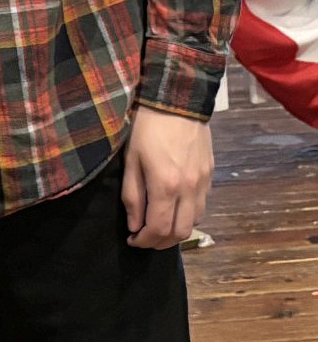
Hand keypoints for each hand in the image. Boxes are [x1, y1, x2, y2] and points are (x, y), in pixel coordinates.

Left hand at [121, 105, 212, 249]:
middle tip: (144, 238)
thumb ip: (133, 195)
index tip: (132, 239)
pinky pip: (202, 206)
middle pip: (180, 233)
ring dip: (176, 231)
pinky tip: (174, 207)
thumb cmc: (146, 126)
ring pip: (195, 222)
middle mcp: (189, 190)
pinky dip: (188, 215)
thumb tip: (134, 225)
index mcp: (166, 186)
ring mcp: (203, 183)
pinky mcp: (210, 174)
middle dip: (161, 242)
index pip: (159, 230)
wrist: (177, 99)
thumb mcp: (131, 159)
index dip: (144, 241)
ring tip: (158, 225)